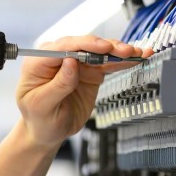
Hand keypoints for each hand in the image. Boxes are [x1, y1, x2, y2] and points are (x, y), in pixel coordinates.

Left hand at [16, 35, 150, 148]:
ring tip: (137, 53)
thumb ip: (57, 85)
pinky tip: (137, 58)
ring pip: (99, 52)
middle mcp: (59, 57)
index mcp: (39, 62)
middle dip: (107, 47)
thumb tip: (71, 62)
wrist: (48, 131)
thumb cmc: (39, 119)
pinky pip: (107, 63)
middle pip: (84, 45)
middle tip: (125, 52)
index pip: (63, 47)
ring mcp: (77, 63)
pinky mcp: (90, 71)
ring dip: (119, 52)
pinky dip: (122, 61)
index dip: (85, 45)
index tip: (103, 48)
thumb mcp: (42, 106)